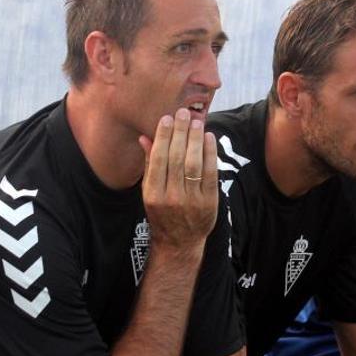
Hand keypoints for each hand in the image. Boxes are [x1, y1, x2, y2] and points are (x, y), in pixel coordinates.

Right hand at [139, 108, 217, 250]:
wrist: (179, 242)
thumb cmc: (162, 213)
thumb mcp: (149, 192)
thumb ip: (149, 164)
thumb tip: (144, 137)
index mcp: (153, 194)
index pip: (158, 159)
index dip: (162, 136)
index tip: (167, 118)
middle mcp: (171, 197)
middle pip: (176, 158)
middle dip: (180, 132)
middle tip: (183, 113)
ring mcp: (191, 200)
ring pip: (193, 164)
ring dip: (195, 139)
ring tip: (196, 121)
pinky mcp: (209, 202)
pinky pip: (210, 173)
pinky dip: (210, 153)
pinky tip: (209, 138)